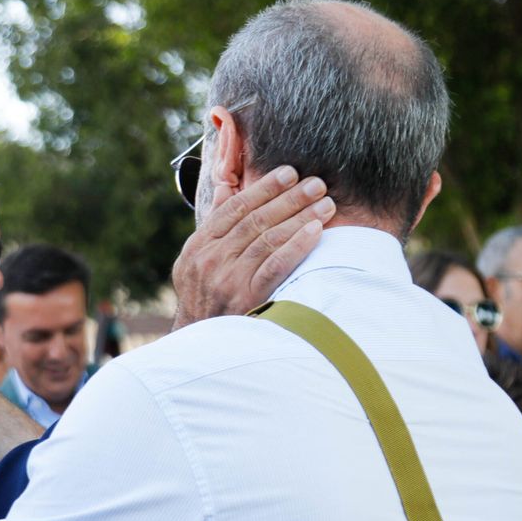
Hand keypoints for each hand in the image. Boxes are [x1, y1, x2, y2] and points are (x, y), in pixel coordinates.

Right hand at [170, 166, 333, 329]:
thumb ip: (214, 226)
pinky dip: (296, 247)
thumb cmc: (204, 300)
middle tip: (317, 183)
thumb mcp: (195, 262)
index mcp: (198, 246)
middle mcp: (210, 260)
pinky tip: (315, 231)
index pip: (235, 207)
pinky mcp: (246, 299)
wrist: (200, 348)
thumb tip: (226, 188)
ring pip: (268, 239)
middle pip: (255, 220)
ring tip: (326, 204)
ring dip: (300, 218)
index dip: (264, 188)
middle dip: (289, 198)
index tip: (290, 172)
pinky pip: (275, 266)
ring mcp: (227, 280)